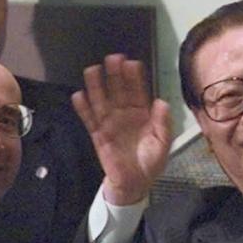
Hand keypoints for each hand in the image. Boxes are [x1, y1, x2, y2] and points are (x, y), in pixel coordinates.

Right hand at [72, 54, 172, 205]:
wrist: (135, 184)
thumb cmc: (150, 162)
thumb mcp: (163, 143)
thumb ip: (163, 123)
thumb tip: (162, 102)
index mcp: (142, 114)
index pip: (138, 91)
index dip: (134, 77)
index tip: (132, 63)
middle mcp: (125, 114)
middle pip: (118, 90)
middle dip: (115, 74)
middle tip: (112, 58)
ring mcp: (110, 123)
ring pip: (101, 100)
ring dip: (96, 85)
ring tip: (92, 70)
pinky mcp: (98, 135)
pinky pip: (89, 119)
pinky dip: (83, 108)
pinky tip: (78, 95)